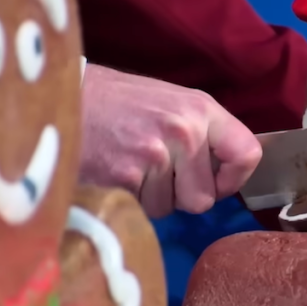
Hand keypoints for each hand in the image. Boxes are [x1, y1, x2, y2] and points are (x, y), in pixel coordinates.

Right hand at [79, 64, 261, 216]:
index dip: (233, 178)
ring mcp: (156, 155)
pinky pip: (142, 210)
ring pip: (169, 209)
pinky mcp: (127, 177)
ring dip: (150, 197)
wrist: (59, 94)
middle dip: (180, 195)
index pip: (247, 154)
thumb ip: (200, 133)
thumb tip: (225, 172)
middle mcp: (184, 131)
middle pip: (204, 199)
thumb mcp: (166, 102)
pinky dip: (127, 199)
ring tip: (128, 164)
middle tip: (154, 170)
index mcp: (200, 108)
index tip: (216, 182)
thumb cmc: (112, 102)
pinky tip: (112, 172)